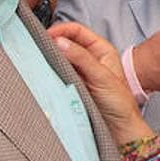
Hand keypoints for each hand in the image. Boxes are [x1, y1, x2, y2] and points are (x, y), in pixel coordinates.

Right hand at [48, 22, 151, 142]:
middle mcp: (90, 58)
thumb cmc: (120, 105)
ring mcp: (81, 72)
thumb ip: (81, 58)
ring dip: (51, 58)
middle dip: (53, 43)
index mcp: (101, 50)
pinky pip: (59, 73)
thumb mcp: (101, 77)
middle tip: (39, 48)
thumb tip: (60, 42)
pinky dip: (51, 71)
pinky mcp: (73, 85)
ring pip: (61, 58)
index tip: (47, 36)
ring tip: (40, 60)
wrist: (120, 130)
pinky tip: (46, 73)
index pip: (77, 30)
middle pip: (66, 42)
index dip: (61, 30)